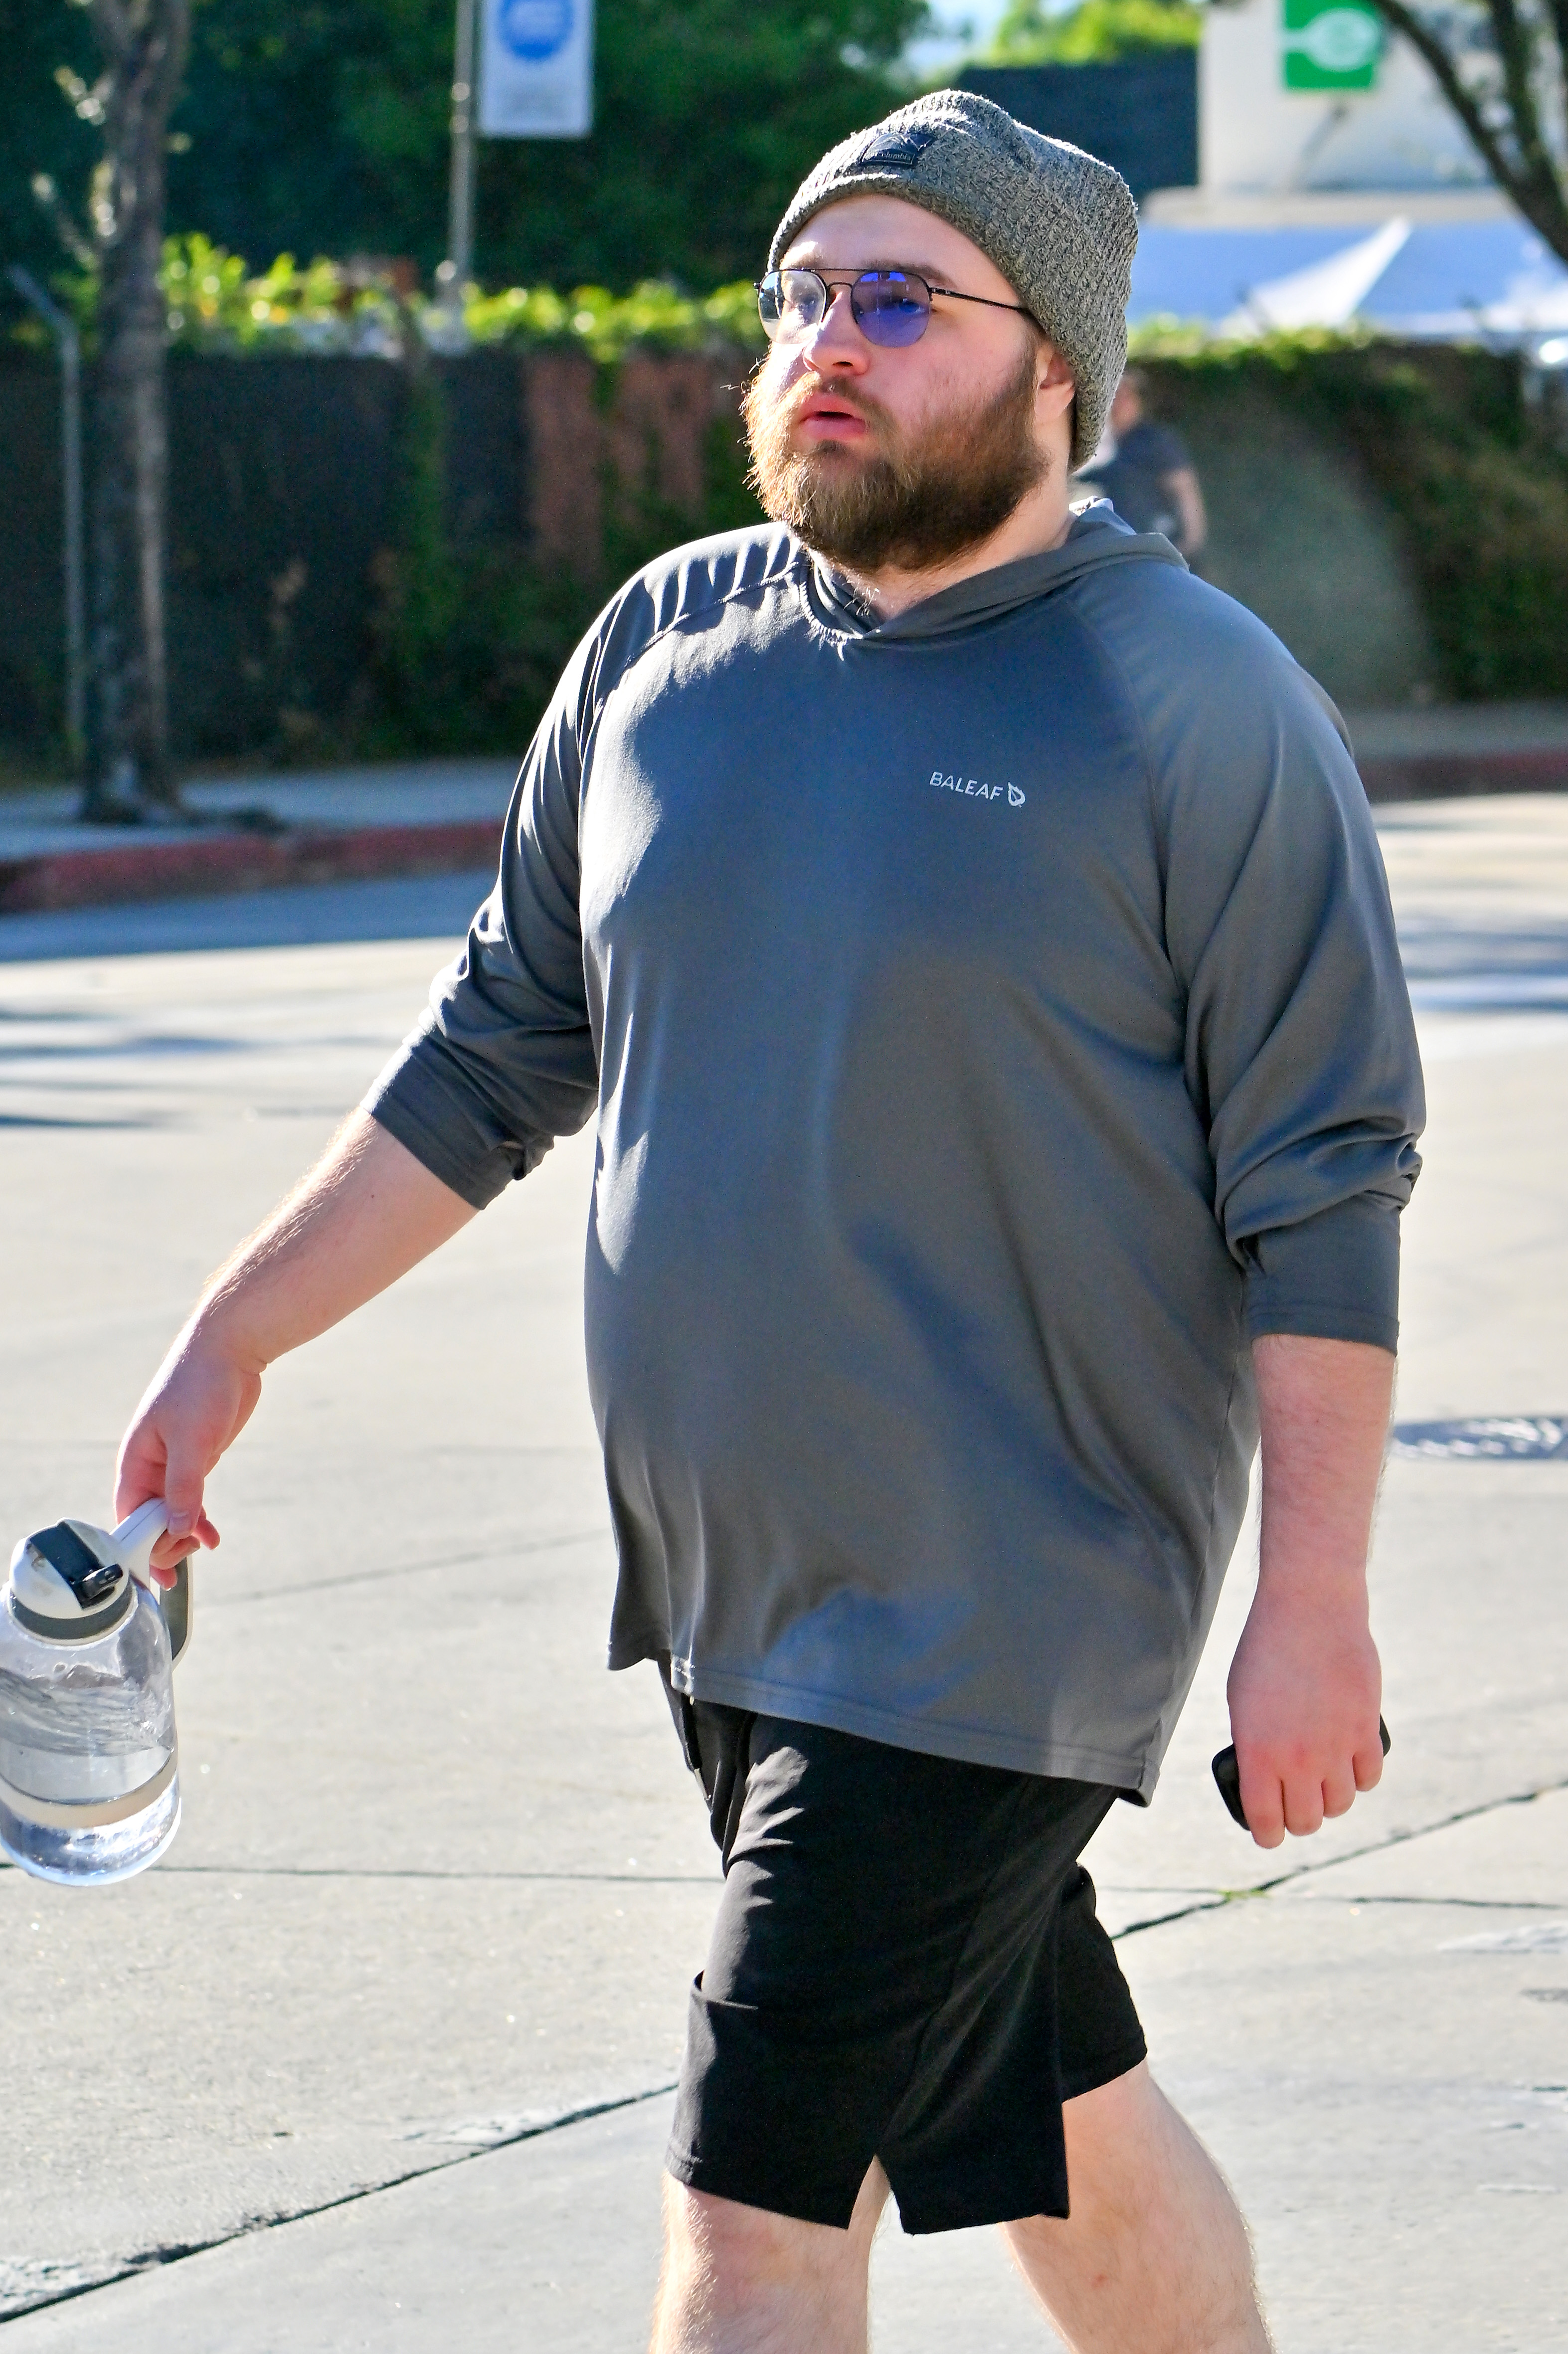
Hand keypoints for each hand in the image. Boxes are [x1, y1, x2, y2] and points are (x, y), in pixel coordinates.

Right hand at [114, 1331, 262, 1581]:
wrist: (230, 1351)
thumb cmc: (201, 1386)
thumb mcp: (193, 1440)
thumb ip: (184, 1486)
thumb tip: (179, 1528)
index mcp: (136, 1460)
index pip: (128, 1515)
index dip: (139, 1546)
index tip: (158, 1571)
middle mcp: (149, 1466)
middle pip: (148, 1519)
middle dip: (165, 1541)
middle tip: (191, 1552)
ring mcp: (174, 1464)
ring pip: (171, 1512)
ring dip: (184, 1533)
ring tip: (205, 1545)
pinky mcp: (197, 1459)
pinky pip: (191, 1499)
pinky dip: (198, 1518)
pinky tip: (211, 1535)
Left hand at [1226, 1577, 1383, 1848]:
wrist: (1309, 1609)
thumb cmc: (1266, 1651)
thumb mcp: (1241, 1701)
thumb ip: (1254, 1746)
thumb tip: (1265, 1782)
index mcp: (1257, 1752)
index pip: (1266, 1821)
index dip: (1267, 1835)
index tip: (1269, 1834)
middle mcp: (1297, 1757)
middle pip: (1307, 1820)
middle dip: (1299, 1819)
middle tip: (1295, 1807)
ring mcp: (1335, 1745)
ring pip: (1340, 1805)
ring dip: (1330, 1801)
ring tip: (1323, 1787)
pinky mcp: (1366, 1729)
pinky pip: (1369, 1778)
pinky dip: (1360, 1777)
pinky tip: (1350, 1767)